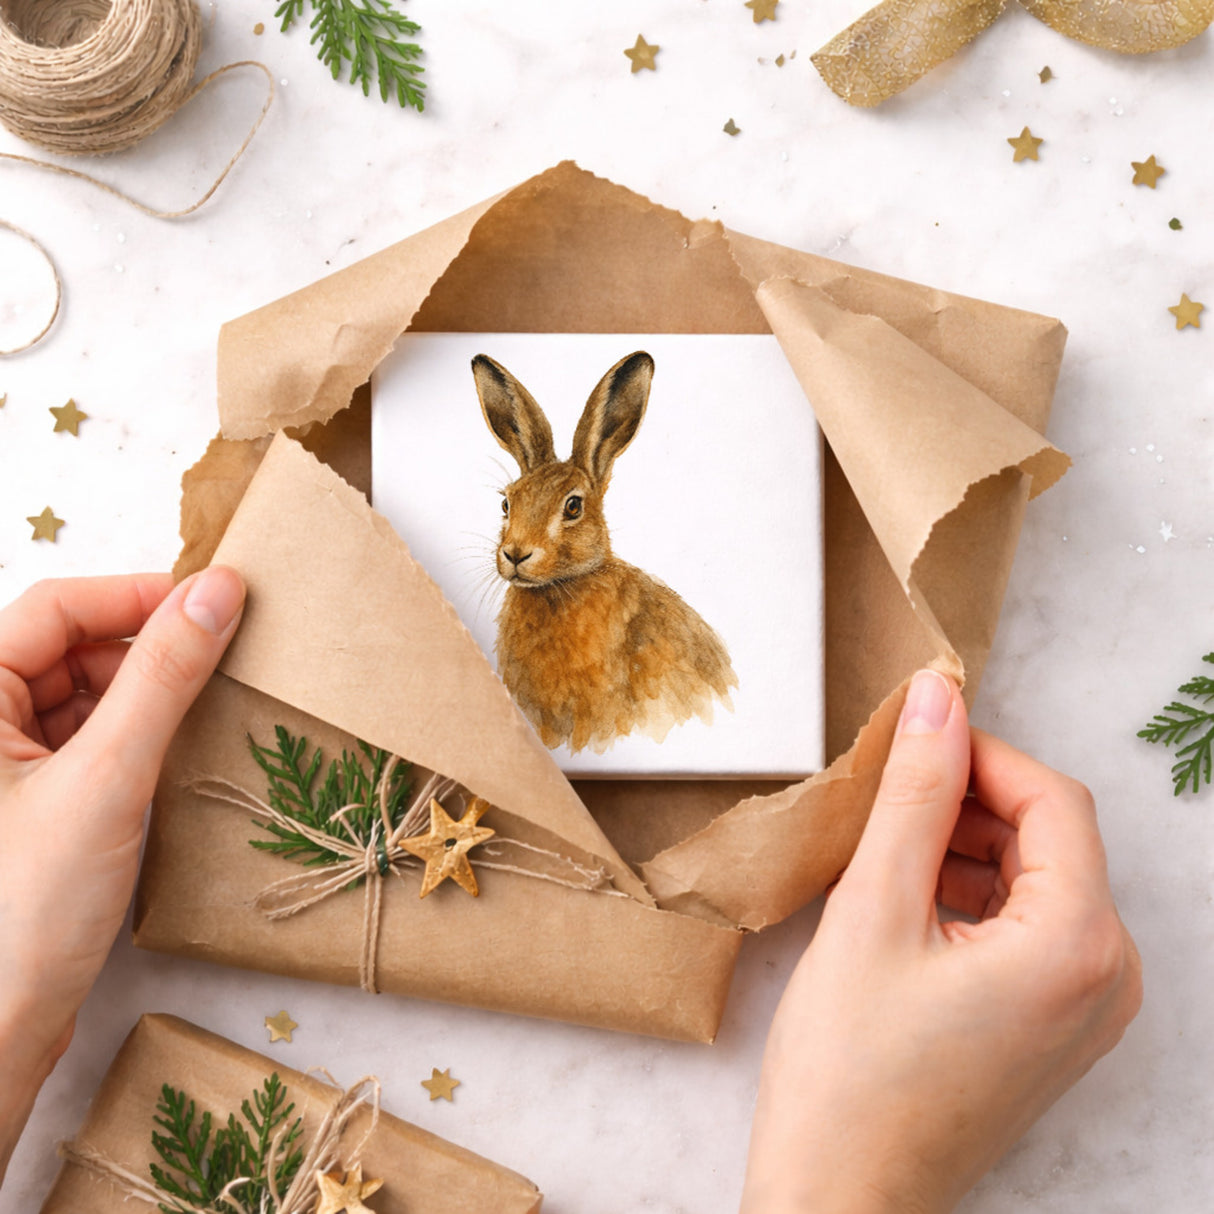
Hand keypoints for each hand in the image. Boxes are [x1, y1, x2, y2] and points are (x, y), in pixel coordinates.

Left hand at [0, 569, 244, 1181]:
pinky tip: (181, 749)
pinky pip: (92, 739)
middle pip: (70, 647)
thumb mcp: (107, 778)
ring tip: (211, 701)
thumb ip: (163, 677)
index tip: (216, 599)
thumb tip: (218, 592)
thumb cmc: (23, 910)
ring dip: (148, 691)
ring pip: (86, 694)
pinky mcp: (35, 803)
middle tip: (226, 651)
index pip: (55, 608)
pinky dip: (139, 734)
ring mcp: (6, 767)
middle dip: (147, 645)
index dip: (135, 595)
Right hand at [741, 669, 1142, 1213]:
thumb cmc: (849, 1072)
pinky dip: (970, 898)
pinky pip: (1028, 929)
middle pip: (1049, 838)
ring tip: (880, 857)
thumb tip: (937, 699)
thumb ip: (913, 794)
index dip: (979, 754)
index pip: (1052, 799)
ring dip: (963, 849)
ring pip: (1035, 880)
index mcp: (1078, 946)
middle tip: (881, 803)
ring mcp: (1087, 1010)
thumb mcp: (873, 910)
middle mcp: (1108, 979)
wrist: (840, 1198)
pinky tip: (902, 906)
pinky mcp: (1055, 1028)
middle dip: (966, 804)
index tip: (909, 740)